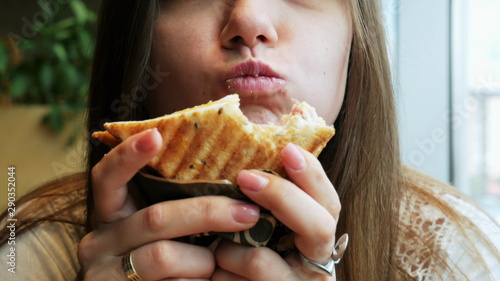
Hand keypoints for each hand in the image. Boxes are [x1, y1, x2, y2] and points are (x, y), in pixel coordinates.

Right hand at [77, 129, 260, 279]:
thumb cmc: (166, 258)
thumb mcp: (161, 229)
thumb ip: (179, 204)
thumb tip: (236, 178)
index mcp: (110, 214)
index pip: (107, 177)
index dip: (129, 155)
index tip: (156, 135)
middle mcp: (98, 242)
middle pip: (155, 217)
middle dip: (208, 213)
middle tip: (248, 213)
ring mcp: (105, 274)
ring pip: (165, 256)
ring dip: (202, 261)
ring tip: (216, 265)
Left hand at [213, 143, 340, 280]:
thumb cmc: (253, 257)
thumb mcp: (267, 227)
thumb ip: (274, 197)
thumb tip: (277, 140)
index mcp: (317, 237)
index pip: (329, 202)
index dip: (313, 175)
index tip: (287, 149)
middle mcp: (317, 264)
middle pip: (318, 225)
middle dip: (282, 196)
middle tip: (245, 176)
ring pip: (263, 262)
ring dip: (230, 250)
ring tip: (215, 248)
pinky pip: (239, 280)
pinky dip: (221, 272)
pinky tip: (215, 272)